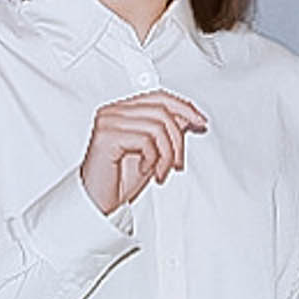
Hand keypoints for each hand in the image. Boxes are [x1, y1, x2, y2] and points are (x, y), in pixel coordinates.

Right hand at [80, 89, 207, 213]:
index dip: (184, 107)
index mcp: (122, 110)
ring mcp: (108, 122)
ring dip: (167, 154)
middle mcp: (113, 112)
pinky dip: (153, 158)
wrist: (99, 202)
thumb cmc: (120, 180)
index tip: (200, 121)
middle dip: (177, 140)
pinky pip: (145, 140)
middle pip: (162, 110)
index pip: (159, 97)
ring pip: (157, 126)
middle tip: (177, 162)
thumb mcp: (153, 151)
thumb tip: (188, 116)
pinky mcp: (106, 136)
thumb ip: (166, 130)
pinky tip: (144, 169)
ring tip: (161, 171)